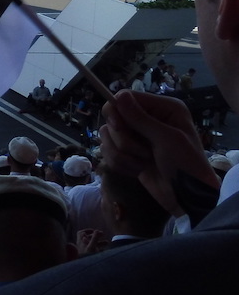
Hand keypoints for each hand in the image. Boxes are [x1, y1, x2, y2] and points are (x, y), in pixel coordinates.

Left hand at [75, 228, 107, 255]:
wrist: (86, 271)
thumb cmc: (87, 258)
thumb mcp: (92, 247)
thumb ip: (94, 238)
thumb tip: (97, 230)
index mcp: (80, 242)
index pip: (81, 233)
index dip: (87, 230)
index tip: (94, 230)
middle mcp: (82, 247)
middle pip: (88, 238)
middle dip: (97, 236)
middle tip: (103, 234)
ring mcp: (85, 252)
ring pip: (92, 245)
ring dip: (100, 243)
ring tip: (108, 242)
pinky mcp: (89, 258)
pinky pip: (94, 252)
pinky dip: (99, 250)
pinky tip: (105, 251)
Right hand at [100, 90, 217, 195]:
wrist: (187, 197)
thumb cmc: (185, 165)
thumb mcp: (167, 140)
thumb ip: (141, 119)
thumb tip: (120, 96)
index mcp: (163, 108)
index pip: (125, 97)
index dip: (116, 111)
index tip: (117, 128)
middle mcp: (148, 118)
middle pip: (113, 117)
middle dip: (123, 140)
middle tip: (143, 153)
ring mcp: (137, 135)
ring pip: (107, 136)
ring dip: (122, 154)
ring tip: (143, 163)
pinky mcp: (128, 152)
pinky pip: (108, 151)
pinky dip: (120, 163)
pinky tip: (138, 170)